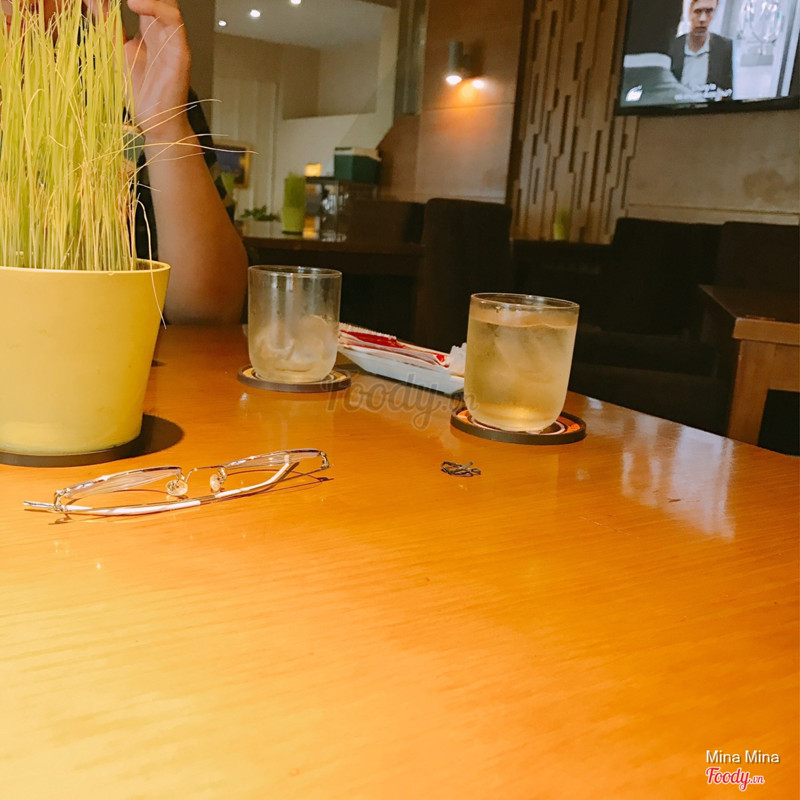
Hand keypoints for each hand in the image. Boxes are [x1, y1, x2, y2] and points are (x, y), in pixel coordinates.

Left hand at [123, 0, 191, 139]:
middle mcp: (161, 31)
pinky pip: (173, 20)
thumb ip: (105, 23)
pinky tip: (133, 5)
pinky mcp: (180, 50)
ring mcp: (172, 39)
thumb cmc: (138, 92)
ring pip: (167, 3)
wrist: (153, 120)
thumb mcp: (114, 50)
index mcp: (147, 29)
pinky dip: (155, 6)